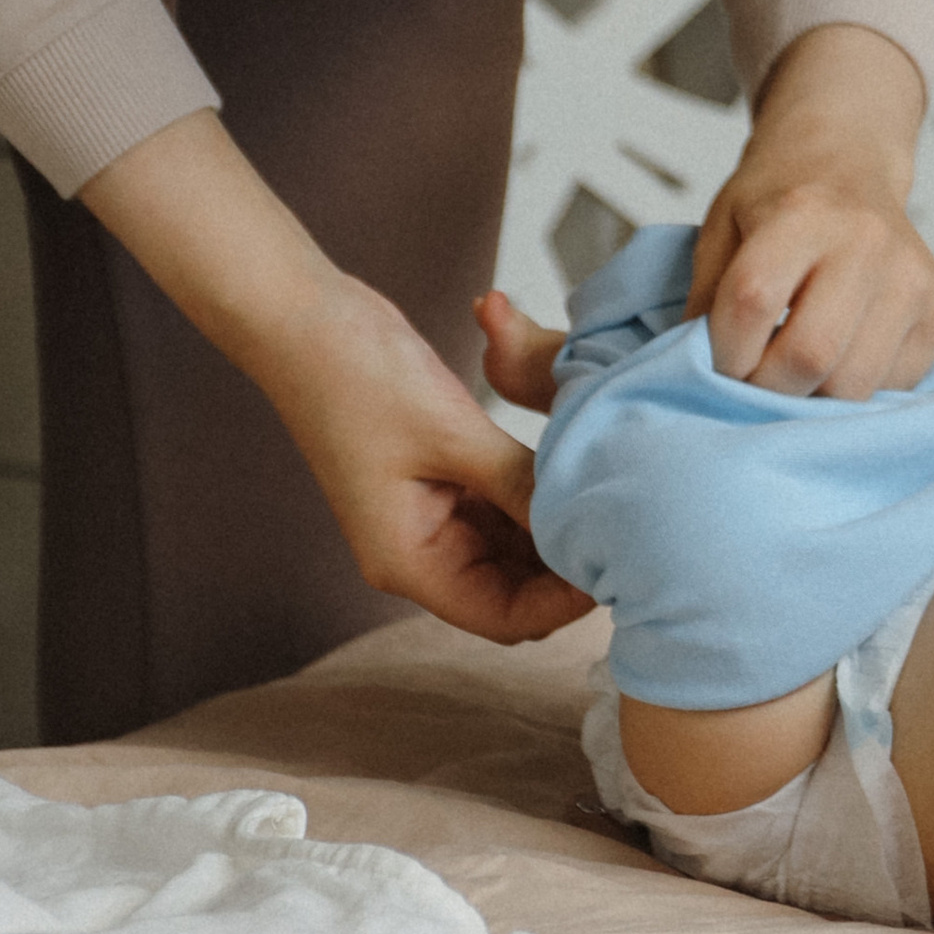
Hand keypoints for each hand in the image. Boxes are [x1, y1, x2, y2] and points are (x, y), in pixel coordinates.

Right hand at [77, 108, 589, 648]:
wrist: (306, 317)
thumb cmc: (360, 375)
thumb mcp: (453, 432)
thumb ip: (521, 484)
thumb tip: (588, 523)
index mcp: (408, 560)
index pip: (502, 617)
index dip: (561, 603)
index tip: (616, 564)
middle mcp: (418, 550)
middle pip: (510, 589)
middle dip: (565, 569)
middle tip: (627, 527)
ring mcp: (427, 515)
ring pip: (510, 548)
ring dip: (554, 531)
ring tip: (612, 498)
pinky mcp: (437, 477)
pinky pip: (499, 506)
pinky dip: (535, 496)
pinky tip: (577, 471)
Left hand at [688, 20, 933, 395]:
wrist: (848, 161)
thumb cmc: (778, 200)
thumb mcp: (720, 227)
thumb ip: (705, 298)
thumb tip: (695, 374)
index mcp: (800, 212)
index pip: (752, 302)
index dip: (725, 352)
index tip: (720, 359)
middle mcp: (866, 240)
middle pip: (810, 356)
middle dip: (767, 388)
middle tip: (755, 377)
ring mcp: (913, 275)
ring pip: (855, 384)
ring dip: (813, 396)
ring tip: (796, 367)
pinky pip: (894, 385)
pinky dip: (858, 386)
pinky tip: (842, 352)